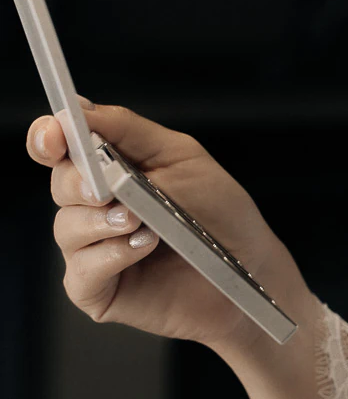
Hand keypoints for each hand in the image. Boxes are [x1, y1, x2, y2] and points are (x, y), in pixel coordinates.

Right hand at [27, 95, 302, 353]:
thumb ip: (128, 130)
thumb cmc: (219, 212)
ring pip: (66, 227)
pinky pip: (82, 271)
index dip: (47, 137)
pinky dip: (111, 255)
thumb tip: (80, 109)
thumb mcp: (180, 155)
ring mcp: (92, 249)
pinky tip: (144, 247)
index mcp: (106, 169)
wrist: (249, 268)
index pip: (57, 147)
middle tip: (108, 190)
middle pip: (59, 184)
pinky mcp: (97, 289)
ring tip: (141, 222)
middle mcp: (92, 207)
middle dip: (80, 183)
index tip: (55, 136)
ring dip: (102, 221)